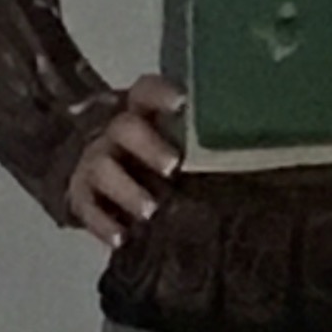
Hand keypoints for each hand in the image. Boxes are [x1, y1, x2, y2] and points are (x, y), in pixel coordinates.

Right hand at [67, 75, 186, 246]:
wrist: (98, 175)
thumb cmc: (156, 157)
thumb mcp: (174, 142)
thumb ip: (201, 146)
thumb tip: (250, 161)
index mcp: (142, 114)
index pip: (147, 92)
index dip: (161, 94)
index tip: (181, 102)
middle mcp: (115, 133)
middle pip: (125, 129)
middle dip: (148, 146)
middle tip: (172, 165)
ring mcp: (95, 163)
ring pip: (103, 169)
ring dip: (127, 190)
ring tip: (150, 211)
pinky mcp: (81, 196)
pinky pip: (88, 208)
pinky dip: (103, 224)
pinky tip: (121, 239)